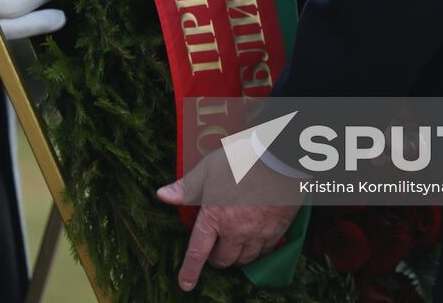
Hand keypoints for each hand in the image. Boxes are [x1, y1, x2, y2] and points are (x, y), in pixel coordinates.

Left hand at [156, 148, 301, 291]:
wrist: (279, 158)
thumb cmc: (241, 160)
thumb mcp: (208, 169)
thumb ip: (187, 187)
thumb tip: (163, 195)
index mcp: (215, 218)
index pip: (198, 252)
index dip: (189, 271)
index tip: (185, 284)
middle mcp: (235, 232)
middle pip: (223, 260)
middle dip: (215, 259)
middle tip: (214, 248)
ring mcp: (258, 234)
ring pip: (244, 260)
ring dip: (236, 257)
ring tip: (233, 246)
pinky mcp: (276, 232)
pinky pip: (265, 253)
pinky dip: (257, 252)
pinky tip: (254, 242)